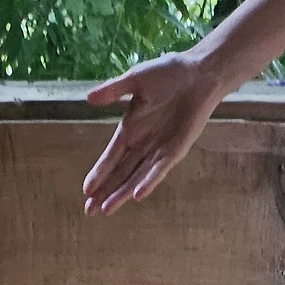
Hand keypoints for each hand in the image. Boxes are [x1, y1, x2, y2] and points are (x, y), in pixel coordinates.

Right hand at [83, 53, 222, 214]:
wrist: (198, 73)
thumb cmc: (168, 73)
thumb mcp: (135, 80)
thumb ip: (113, 90)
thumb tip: (87, 99)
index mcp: (130, 130)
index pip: (110, 158)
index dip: (99, 174)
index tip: (86, 191)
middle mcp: (142, 144)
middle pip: (120, 174)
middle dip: (105, 192)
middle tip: (89, 211)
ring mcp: (158, 150)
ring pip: (136, 177)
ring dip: (121, 193)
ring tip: (106, 209)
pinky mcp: (175, 151)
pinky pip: (159, 170)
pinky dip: (148, 182)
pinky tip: (136, 195)